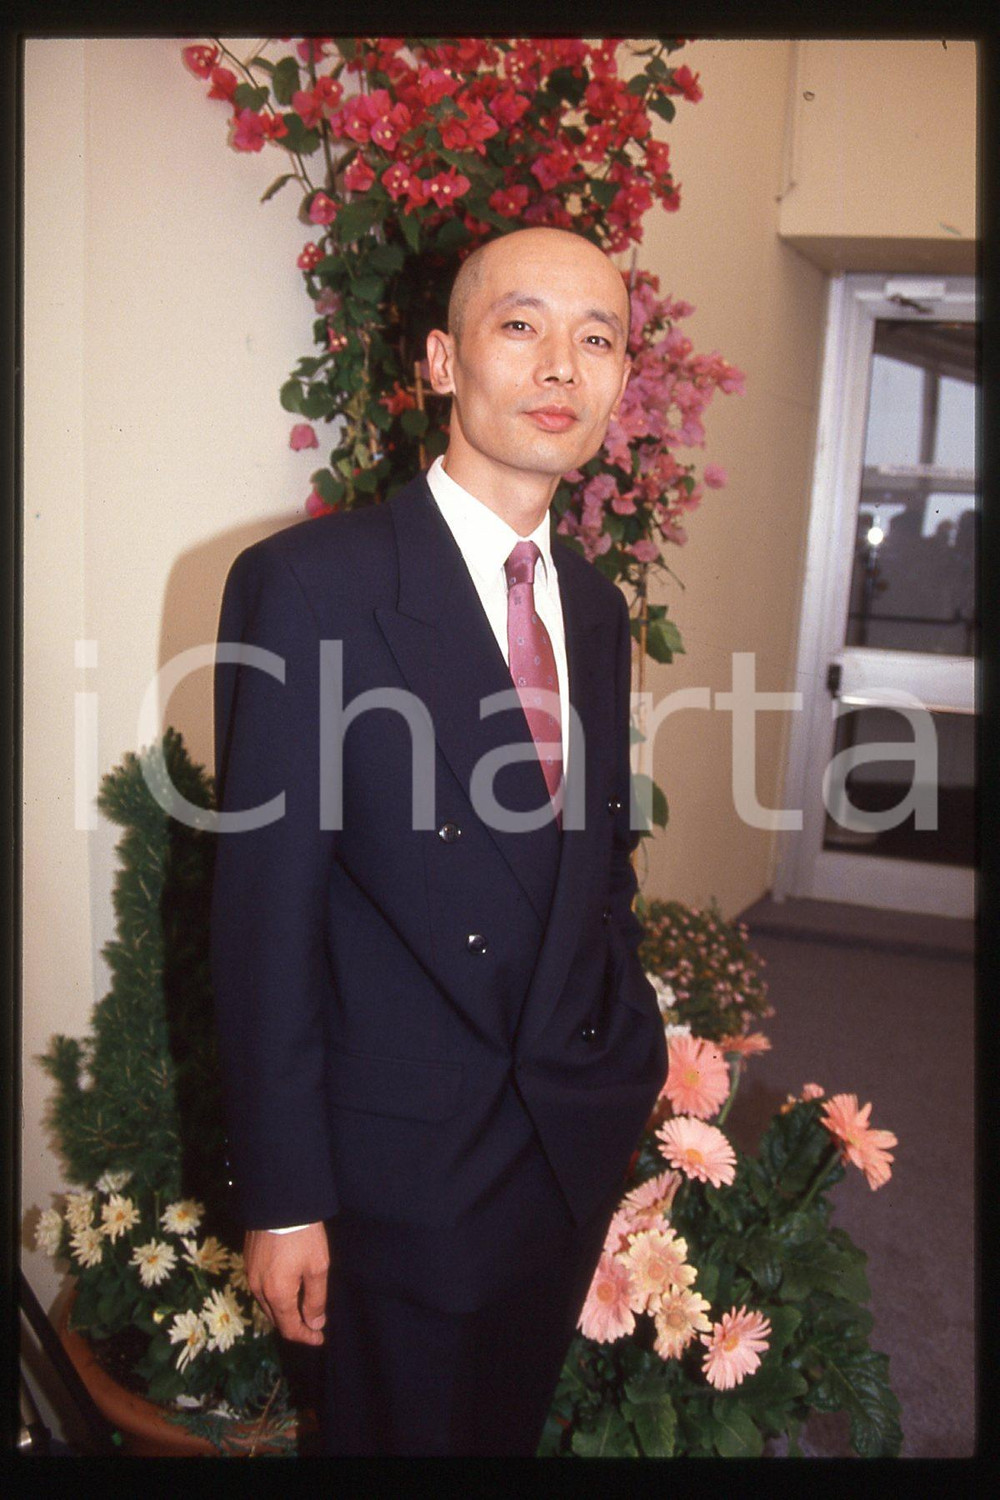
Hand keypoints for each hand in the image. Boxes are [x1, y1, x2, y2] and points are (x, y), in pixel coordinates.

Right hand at [243, 1222, 329, 1345]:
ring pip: (266, 1304)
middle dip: (294, 1326)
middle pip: (276, 1319)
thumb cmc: (303, 1235)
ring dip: (283, 1311)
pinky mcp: (248, 1261)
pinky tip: (286, 1288)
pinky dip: (273, 1296)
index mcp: (277, 1294)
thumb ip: (316, 1299)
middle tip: (313, 1325)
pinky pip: (260, 1289)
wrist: (278, 1202)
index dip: (306, 1337)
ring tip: (301, 1309)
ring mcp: (250, 1275)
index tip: (320, 1338)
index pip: (290, 1328)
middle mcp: (259, 1289)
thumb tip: (315, 1324)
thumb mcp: (317, 1267)